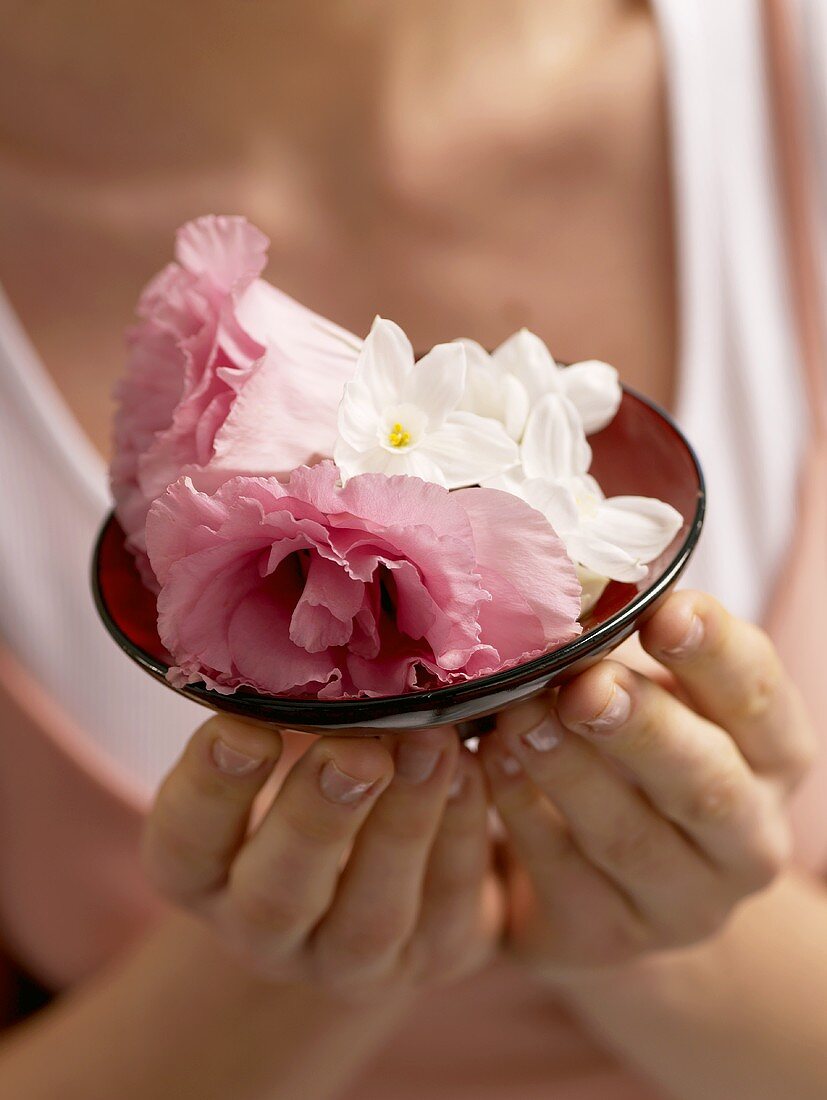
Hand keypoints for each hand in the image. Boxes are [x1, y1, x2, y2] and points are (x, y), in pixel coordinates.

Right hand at [143, 721, 498, 1001]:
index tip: (243, 727)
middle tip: (356, 751)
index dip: (209, 790)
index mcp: (204, 872)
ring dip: (404, 825)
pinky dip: (462, 836)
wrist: (376, 868)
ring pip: (370, 918)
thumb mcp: (281, 745)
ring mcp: (347, 959)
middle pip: (275, 896)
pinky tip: (475, 770)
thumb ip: (283, 709)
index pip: (185, 843)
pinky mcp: (427, 959)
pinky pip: (447, 910)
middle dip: (317, 819)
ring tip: (432, 742)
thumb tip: (310, 632)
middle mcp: (263, 930)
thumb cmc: (312, 773)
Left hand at [478, 591, 816, 980]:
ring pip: (629, 838)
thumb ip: (630, 654)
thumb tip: (568, 583)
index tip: (668, 610)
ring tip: (518, 716)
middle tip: (588, 684)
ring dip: (569, 772)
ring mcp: (681, 902)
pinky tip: (486, 766)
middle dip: (645, 728)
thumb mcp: (656, 698)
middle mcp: (745, 838)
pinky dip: (519, 814)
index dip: (718, 655)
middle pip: (707, 784)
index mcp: (770, 759)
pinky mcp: (605, 936)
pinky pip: (560, 875)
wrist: (606, 880)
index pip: (761, 701)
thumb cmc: (630, 754)